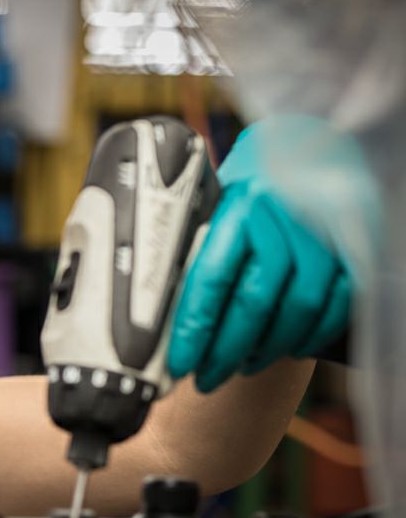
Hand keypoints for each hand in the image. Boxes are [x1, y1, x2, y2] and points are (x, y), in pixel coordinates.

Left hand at [168, 118, 355, 392]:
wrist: (313, 140)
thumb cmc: (256, 176)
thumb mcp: (221, 196)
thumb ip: (201, 242)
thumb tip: (161, 306)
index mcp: (239, 203)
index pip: (210, 279)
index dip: (193, 330)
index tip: (177, 364)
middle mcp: (283, 215)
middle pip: (252, 302)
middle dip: (225, 351)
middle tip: (205, 377)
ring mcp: (325, 230)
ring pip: (296, 309)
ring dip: (267, 348)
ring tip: (242, 366)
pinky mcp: (357, 243)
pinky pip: (337, 303)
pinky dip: (312, 334)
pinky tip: (289, 347)